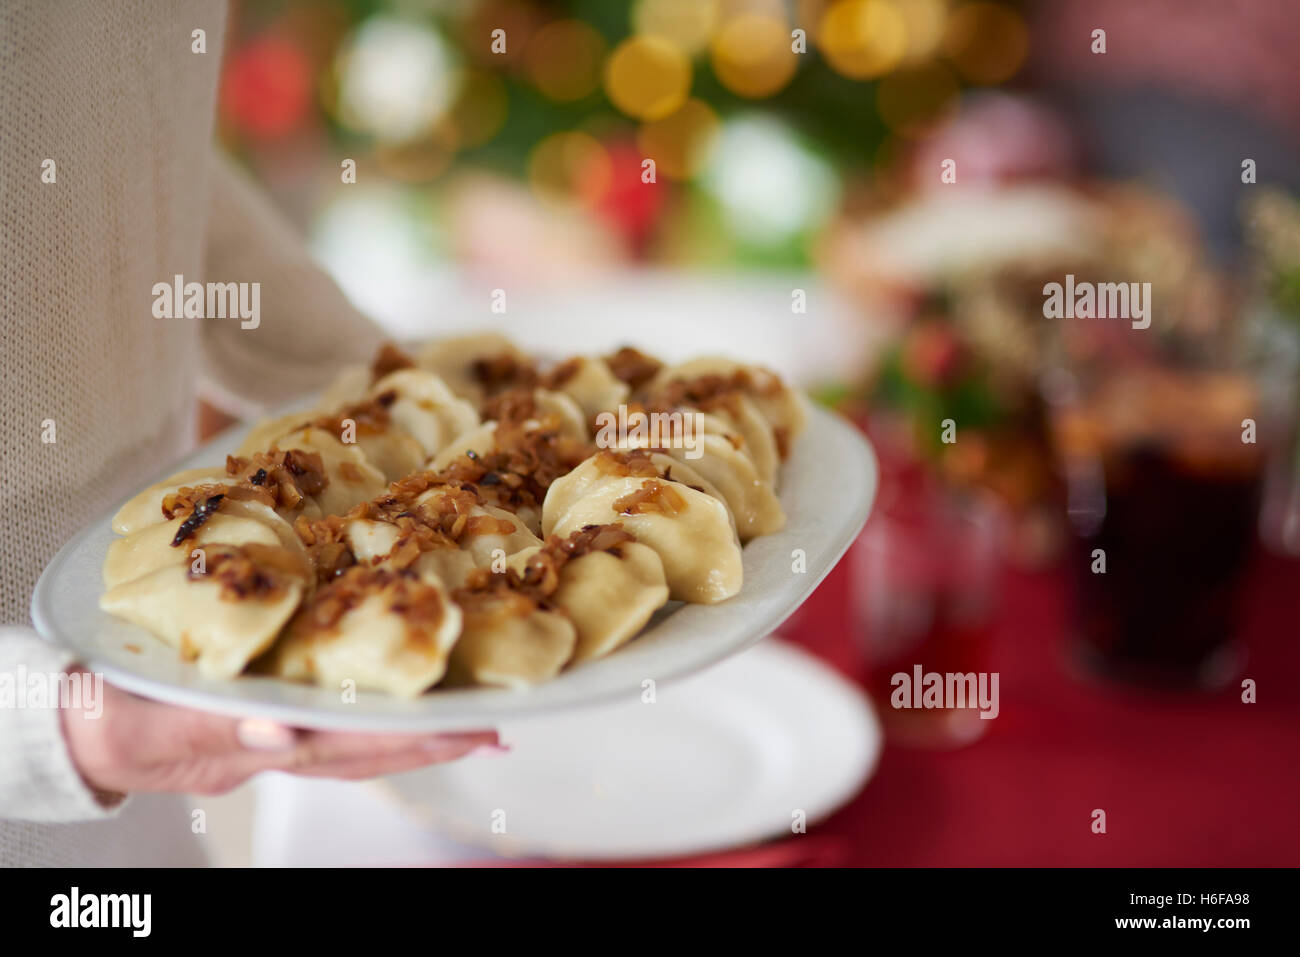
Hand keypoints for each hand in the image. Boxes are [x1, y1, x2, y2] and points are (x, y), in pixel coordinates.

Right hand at [61, 673, 500, 797]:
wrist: (87, 722)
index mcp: (259, 743)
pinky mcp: (274, 716)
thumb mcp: (153, 720)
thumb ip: (216, 729)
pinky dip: (379, 716)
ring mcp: (281, 735)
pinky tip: (415, 705)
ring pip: (362, 741)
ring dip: (420, 735)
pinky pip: (337, 722)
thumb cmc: (118, 715)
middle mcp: (282, 744)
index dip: (402, 738)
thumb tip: (282, 732)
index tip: (456, 731)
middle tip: (492, 732)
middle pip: (370, 749)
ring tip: (476, 725)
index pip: (345, 745)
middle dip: (432, 742)